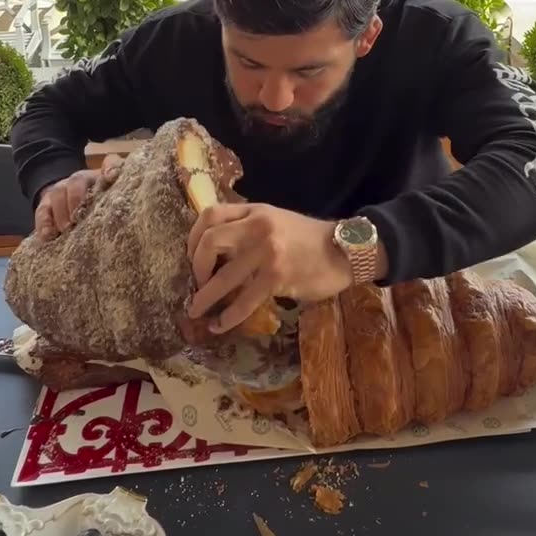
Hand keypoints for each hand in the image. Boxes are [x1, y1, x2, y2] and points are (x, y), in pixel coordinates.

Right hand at [35, 155, 123, 240]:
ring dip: (61, 213)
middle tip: (78, 218)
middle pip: (77, 180)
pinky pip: (42, 210)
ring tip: (66, 229)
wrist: (71, 202)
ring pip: (58, 193)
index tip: (111, 177)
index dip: (111, 168)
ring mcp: (62, 190)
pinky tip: (48, 235)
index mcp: (103, 177)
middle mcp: (82, 180)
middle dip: (76, 198)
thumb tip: (133, 210)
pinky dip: (44, 222)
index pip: (111, 163)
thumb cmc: (100, 206)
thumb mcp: (112, 201)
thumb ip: (123, 203)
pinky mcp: (47, 204)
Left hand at [187, 203, 352, 333]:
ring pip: (223, 276)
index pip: (210, 214)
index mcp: (255, 211)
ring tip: (195, 311)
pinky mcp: (277, 277)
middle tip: (196, 283)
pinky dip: (228, 316)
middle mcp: (258, 226)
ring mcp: (267, 251)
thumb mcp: (276, 220)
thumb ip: (248, 228)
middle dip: (196, 266)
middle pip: (210, 240)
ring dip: (205, 297)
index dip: (193, 237)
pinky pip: (244, 300)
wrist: (344, 251)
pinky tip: (220, 325)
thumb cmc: (308, 239)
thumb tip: (214, 252)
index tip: (192, 257)